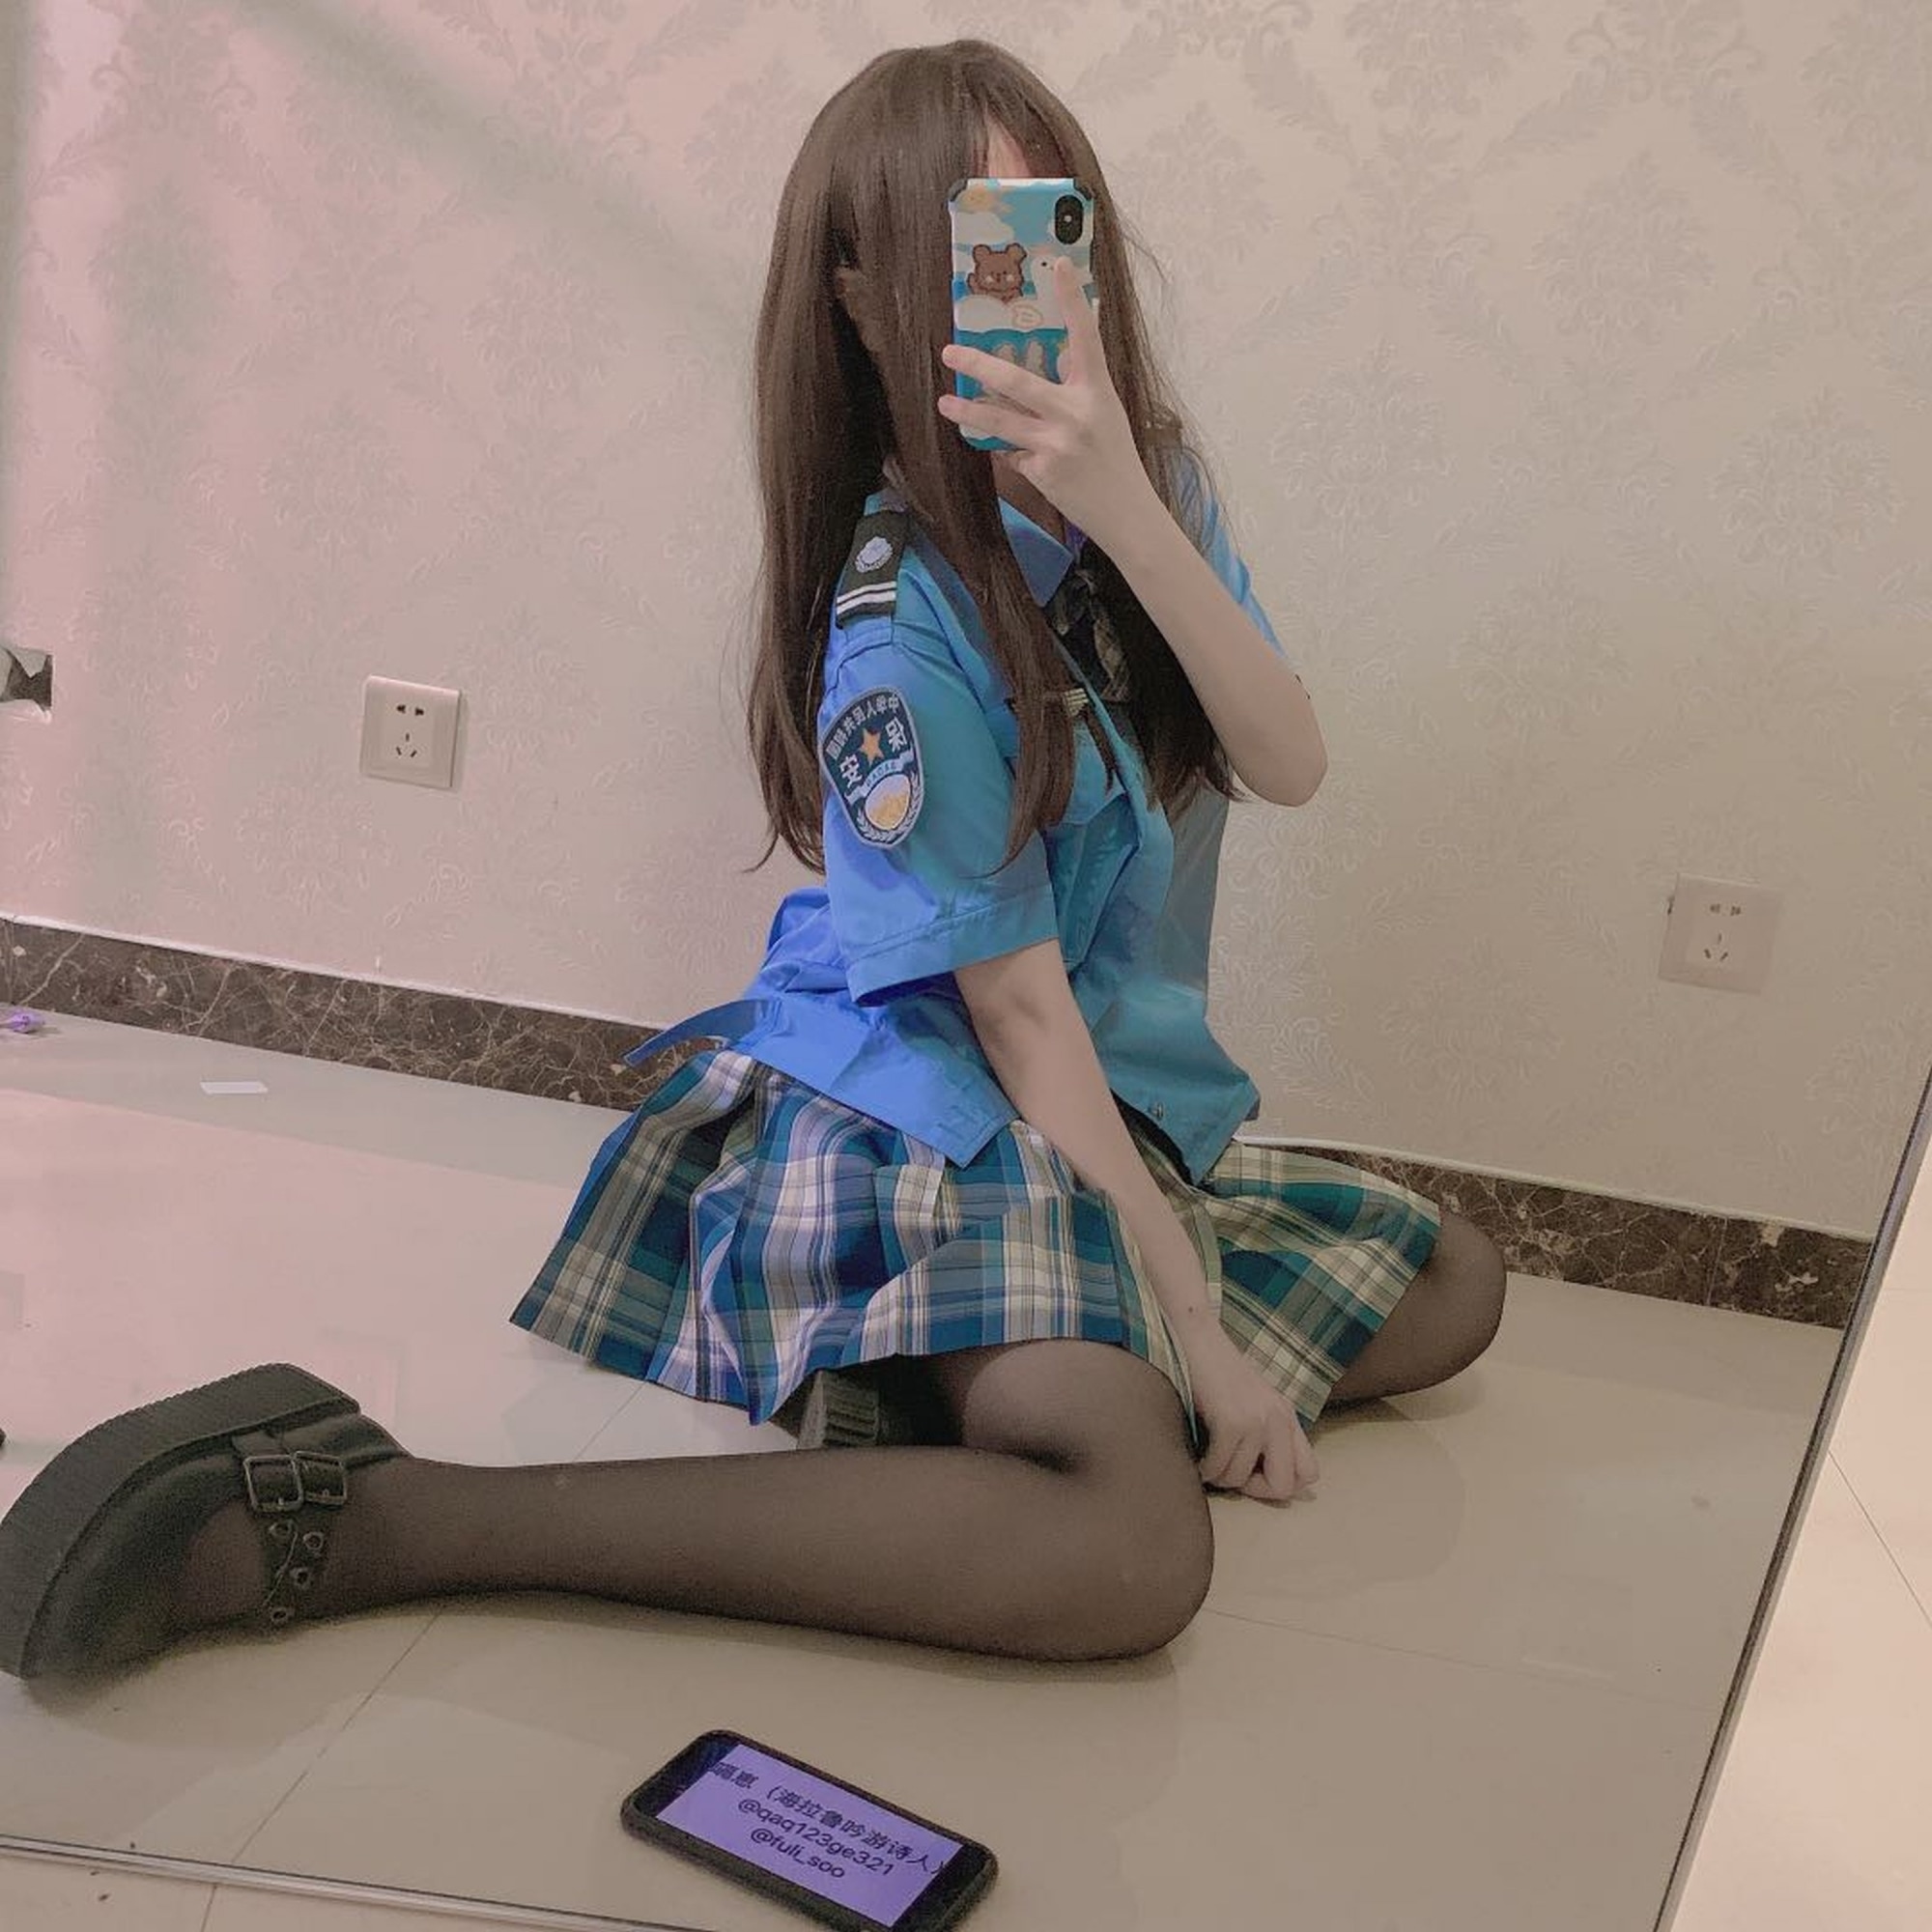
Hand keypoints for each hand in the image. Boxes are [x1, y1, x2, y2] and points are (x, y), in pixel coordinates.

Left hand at [937, 256, 1161, 555]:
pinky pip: (1012, 455)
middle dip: (978, 364)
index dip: (1072, 299)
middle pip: (1016, 381)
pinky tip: (1020, 458)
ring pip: (1000, 422)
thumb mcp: (1107, 413)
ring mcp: (1056, 443)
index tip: (1058, 263)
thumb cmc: (1115, 459)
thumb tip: (1069, 348)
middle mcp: (1076, 412)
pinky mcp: (1042, 472)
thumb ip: (1082, 382)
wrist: (1128, 513)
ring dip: (968, 411)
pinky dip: (1010, 453)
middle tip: (950, 351)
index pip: (1085, 336)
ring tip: (945, 403)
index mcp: (1097, 390)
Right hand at [1184, 1335, 1319, 1503]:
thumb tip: (1268, 1482)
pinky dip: (1203, 1467)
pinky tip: (1197, 1452)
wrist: (1194, 1338)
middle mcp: (1279, 1419)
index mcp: (1287, 1416)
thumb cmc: (1215, 1373)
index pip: (1309, 1473)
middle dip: (1252, 1489)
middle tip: (1230, 1472)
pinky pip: (1218, 1467)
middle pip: (1282, 1486)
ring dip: (1219, 1475)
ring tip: (1207, 1456)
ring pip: (1240, 1479)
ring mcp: (1257, 1419)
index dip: (1279, 1484)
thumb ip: (1267, 1434)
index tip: (1252, 1473)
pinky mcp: (1232, 1420)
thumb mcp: (1252, 1403)